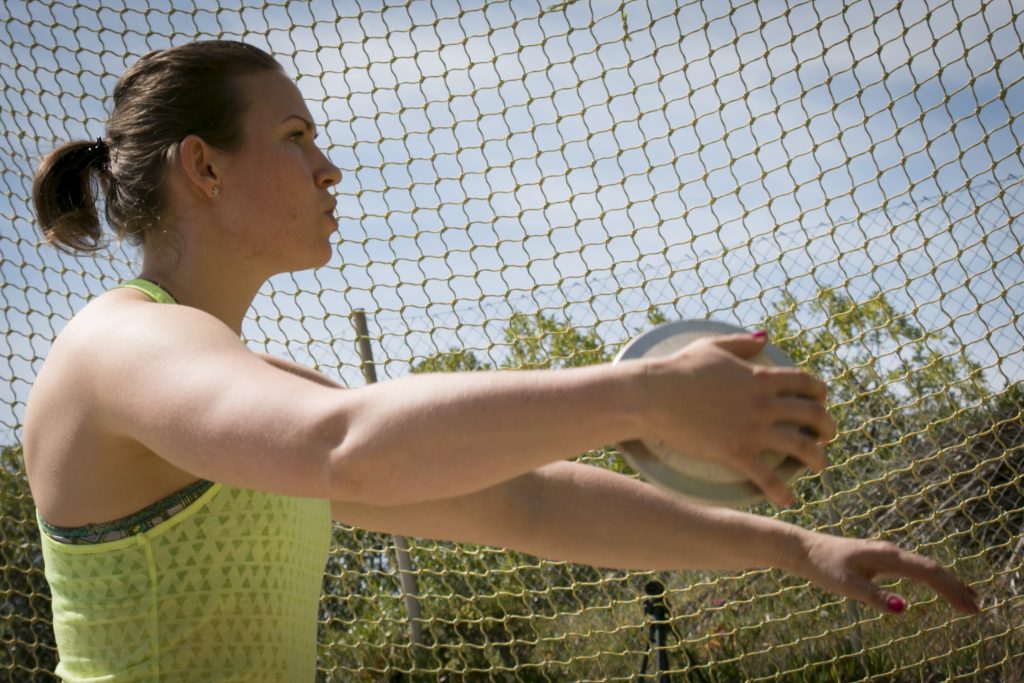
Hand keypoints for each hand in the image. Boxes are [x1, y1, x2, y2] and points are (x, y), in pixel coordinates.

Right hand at [638, 331, 836, 506]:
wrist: (653, 395)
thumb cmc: (678, 369)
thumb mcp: (712, 347)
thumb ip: (741, 343)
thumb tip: (764, 337)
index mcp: (760, 377)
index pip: (806, 383)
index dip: (820, 393)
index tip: (821, 401)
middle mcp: (763, 403)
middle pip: (814, 415)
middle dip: (827, 427)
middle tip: (826, 436)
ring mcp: (751, 429)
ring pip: (801, 446)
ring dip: (817, 458)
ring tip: (818, 465)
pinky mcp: (735, 452)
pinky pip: (768, 477)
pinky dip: (782, 491)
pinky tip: (789, 500)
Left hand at [795, 532, 980, 613]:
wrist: (805, 549)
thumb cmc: (824, 566)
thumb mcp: (847, 585)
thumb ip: (875, 597)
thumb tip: (903, 609)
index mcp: (887, 556)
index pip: (928, 573)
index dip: (951, 590)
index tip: (969, 608)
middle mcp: (892, 552)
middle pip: (932, 568)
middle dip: (956, 587)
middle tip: (977, 608)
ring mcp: (888, 554)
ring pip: (925, 567)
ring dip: (948, 582)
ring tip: (969, 599)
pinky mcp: (882, 559)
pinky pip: (915, 568)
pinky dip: (933, 578)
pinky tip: (939, 586)